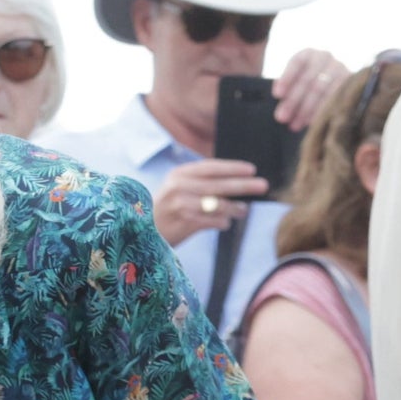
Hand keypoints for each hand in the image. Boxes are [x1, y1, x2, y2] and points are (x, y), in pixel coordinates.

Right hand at [152, 157, 270, 247]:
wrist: (139, 232)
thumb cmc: (165, 210)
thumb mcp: (177, 189)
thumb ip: (201, 183)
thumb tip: (236, 180)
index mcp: (178, 175)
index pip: (211, 167)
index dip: (233, 168)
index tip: (252, 169)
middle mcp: (177, 188)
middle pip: (217, 185)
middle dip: (242, 185)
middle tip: (262, 185)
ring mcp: (178, 206)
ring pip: (215, 205)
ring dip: (234, 208)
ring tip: (243, 210)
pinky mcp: (180, 223)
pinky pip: (210, 222)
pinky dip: (221, 222)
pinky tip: (225, 223)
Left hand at [274, 48, 350, 130]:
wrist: (327, 83)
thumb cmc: (300, 86)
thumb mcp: (291, 84)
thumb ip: (286, 88)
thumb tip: (281, 101)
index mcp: (307, 54)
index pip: (297, 62)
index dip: (287, 78)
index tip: (277, 95)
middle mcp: (325, 57)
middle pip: (308, 79)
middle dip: (293, 101)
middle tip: (281, 118)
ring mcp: (339, 67)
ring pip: (321, 89)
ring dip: (306, 109)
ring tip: (294, 125)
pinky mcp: (349, 81)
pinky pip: (335, 96)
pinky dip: (321, 110)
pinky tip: (311, 122)